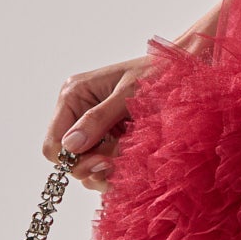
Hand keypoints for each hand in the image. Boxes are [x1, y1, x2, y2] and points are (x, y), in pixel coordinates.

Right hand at [43, 58, 155, 190]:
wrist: (187, 68)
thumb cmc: (160, 73)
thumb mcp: (128, 95)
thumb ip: (98, 120)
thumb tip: (71, 145)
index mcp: (74, 95)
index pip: (53, 145)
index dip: (73, 160)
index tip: (103, 162)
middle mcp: (78, 112)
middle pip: (70, 161)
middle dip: (93, 166)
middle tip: (119, 162)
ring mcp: (95, 127)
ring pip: (87, 167)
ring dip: (108, 171)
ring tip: (130, 159)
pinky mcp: (112, 138)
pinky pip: (106, 164)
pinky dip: (118, 169)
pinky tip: (134, 161)